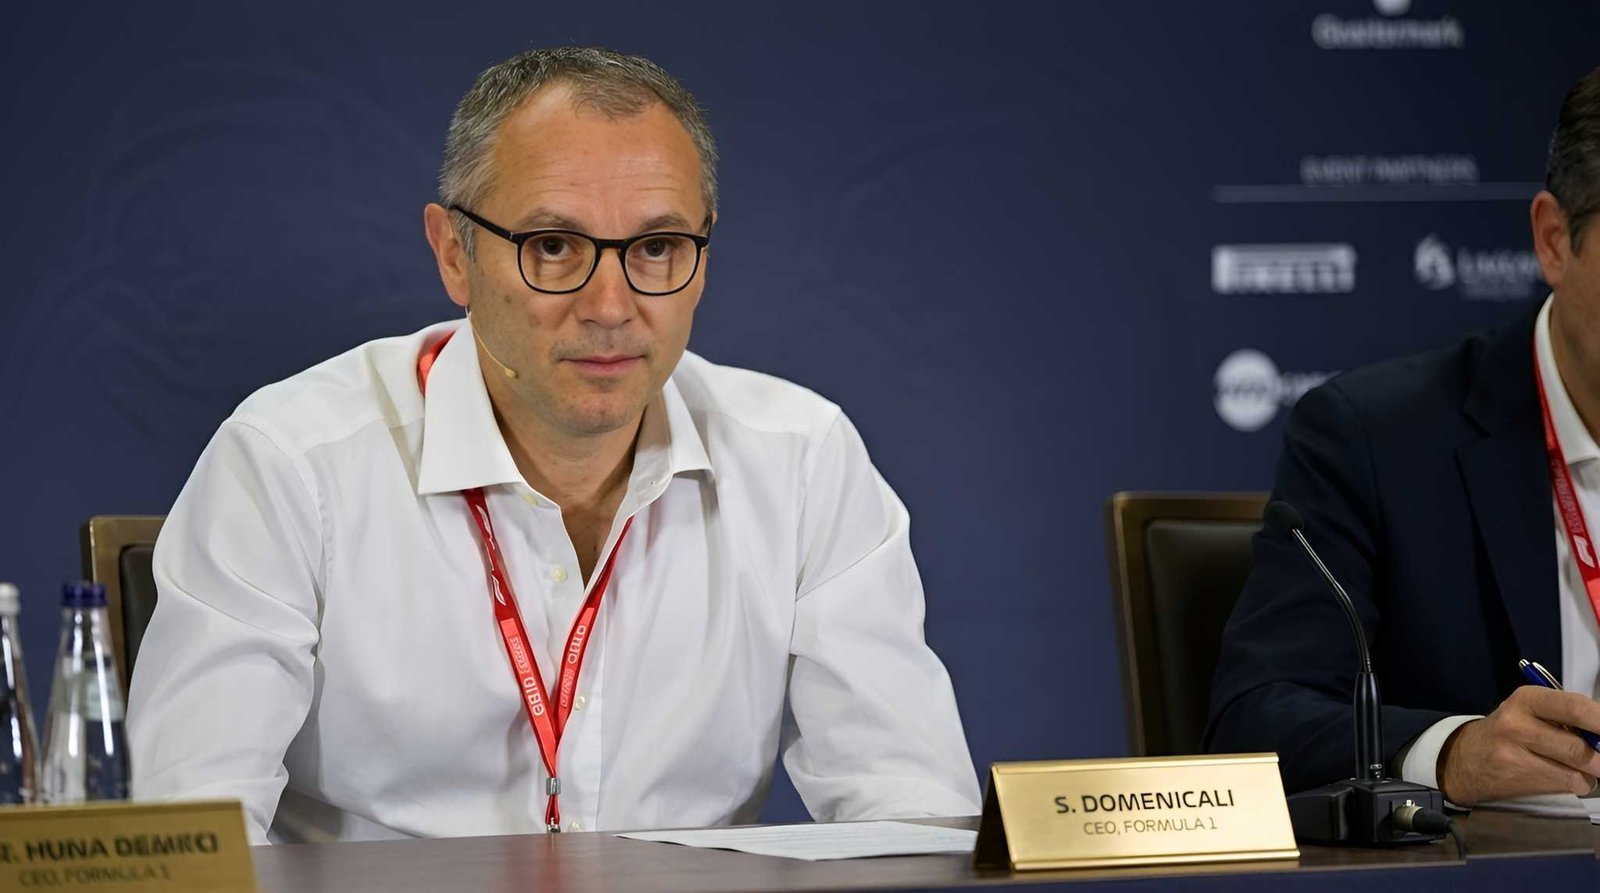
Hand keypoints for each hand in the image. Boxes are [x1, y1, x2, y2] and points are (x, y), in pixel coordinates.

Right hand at [1438, 685, 1599, 805]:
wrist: (1466, 759)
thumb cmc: (1510, 731)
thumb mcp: (1532, 711)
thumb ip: (1570, 717)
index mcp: (1527, 699)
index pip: (1575, 707)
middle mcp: (1517, 725)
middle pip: (1578, 747)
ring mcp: (1514, 755)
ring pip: (1577, 772)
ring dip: (1589, 774)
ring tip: (1581, 766)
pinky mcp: (1518, 780)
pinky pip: (1567, 786)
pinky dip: (1575, 783)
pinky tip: (1561, 775)